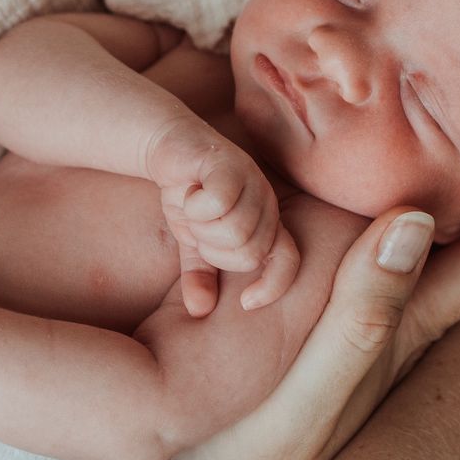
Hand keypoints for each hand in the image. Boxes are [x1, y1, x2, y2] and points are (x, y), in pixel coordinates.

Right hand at [143, 159, 459, 459]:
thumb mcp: (305, 411)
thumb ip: (357, 323)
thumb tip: (418, 219)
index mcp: (410, 334)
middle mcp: (396, 328)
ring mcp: (355, 337)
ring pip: (438, 241)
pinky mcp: (303, 335)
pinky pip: (370, 252)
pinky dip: (399, 208)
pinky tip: (397, 192)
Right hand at [145, 118, 300, 316]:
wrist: (169, 148)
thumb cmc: (189, 194)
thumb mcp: (193, 242)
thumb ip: (200, 274)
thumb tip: (199, 311)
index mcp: (266, 223)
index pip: (289, 261)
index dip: (273, 286)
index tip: (246, 302)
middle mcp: (267, 203)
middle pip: (250, 253)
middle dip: (214, 250)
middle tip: (197, 228)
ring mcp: (252, 181)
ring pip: (235, 230)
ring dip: (202, 227)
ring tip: (192, 210)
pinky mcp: (230, 163)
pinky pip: (219, 201)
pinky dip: (195, 205)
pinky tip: (188, 191)